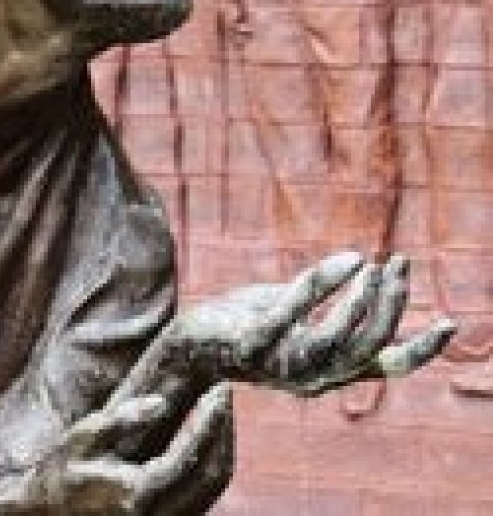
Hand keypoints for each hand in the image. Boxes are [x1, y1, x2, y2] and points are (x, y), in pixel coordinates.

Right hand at [34, 384, 231, 514]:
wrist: (47, 512)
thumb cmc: (62, 470)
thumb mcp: (84, 436)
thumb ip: (122, 419)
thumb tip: (161, 402)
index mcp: (136, 494)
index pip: (190, 458)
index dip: (211, 422)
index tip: (220, 390)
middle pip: (212, 478)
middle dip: (224, 432)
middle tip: (226, 395)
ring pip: (212, 491)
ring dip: (222, 447)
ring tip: (220, 410)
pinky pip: (202, 496)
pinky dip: (210, 464)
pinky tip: (206, 436)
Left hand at [174, 251, 455, 396]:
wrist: (186, 344)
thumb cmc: (240, 324)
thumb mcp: (288, 312)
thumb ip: (320, 302)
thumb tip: (355, 268)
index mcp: (327, 371)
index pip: (386, 367)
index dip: (422, 349)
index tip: (449, 321)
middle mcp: (312, 376)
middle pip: (371, 347)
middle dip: (392, 305)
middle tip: (398, 263)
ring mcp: (282, 365)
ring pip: (341, 339)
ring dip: (364, 299)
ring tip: (374, 263)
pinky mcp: (253, 346)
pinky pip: (294, 313)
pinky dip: (323, 285)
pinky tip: (346, 260)